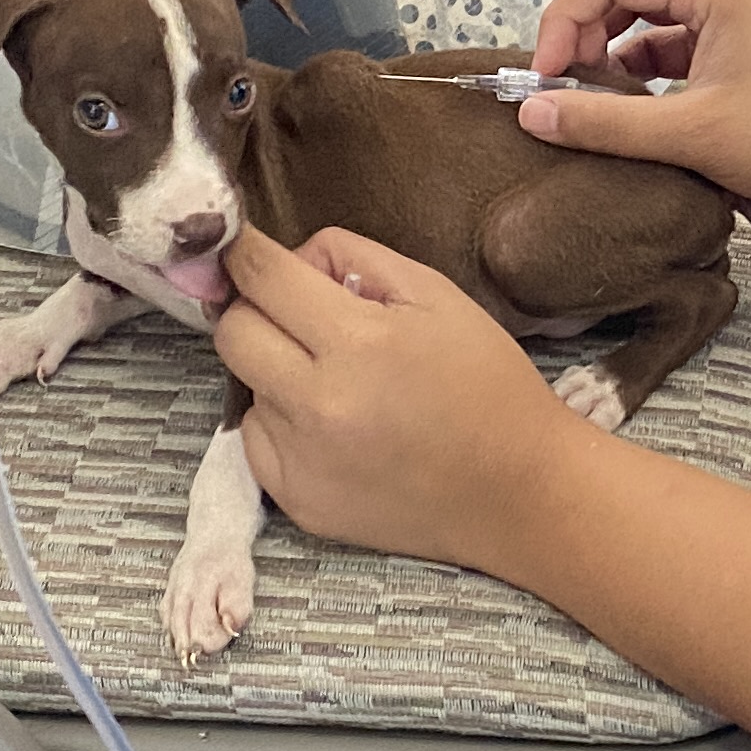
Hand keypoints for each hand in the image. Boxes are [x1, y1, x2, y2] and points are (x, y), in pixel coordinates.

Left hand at [211, 227, 586, 571]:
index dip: (246, 253)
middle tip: (303, 317)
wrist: (518, 491)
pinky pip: (258, 440)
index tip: (242, 247)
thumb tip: (292, 261)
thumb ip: (353, 258)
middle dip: (257, 310)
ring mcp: (302, 461)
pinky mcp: (298, 503)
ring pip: (247, 385)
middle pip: (233, 331)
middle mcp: (317, 405)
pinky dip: (284, 423)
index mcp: (358, 342)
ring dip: (277, 370)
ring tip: (340, 382)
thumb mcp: (435, 294)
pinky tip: (337, 428)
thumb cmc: (487, 384)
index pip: (262, 278)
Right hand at [518, 0, 750, 202]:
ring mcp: (734, 2)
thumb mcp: (693, 136)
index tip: (548, 69)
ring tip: (590, 80)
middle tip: (562, 66)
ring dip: (610, 29)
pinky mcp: (737, 30)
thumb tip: (540, 113)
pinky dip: (639, 49)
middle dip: (583, 11)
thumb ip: (607, 123)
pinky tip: (628, 92)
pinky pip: (671, 22)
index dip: (566, 15)